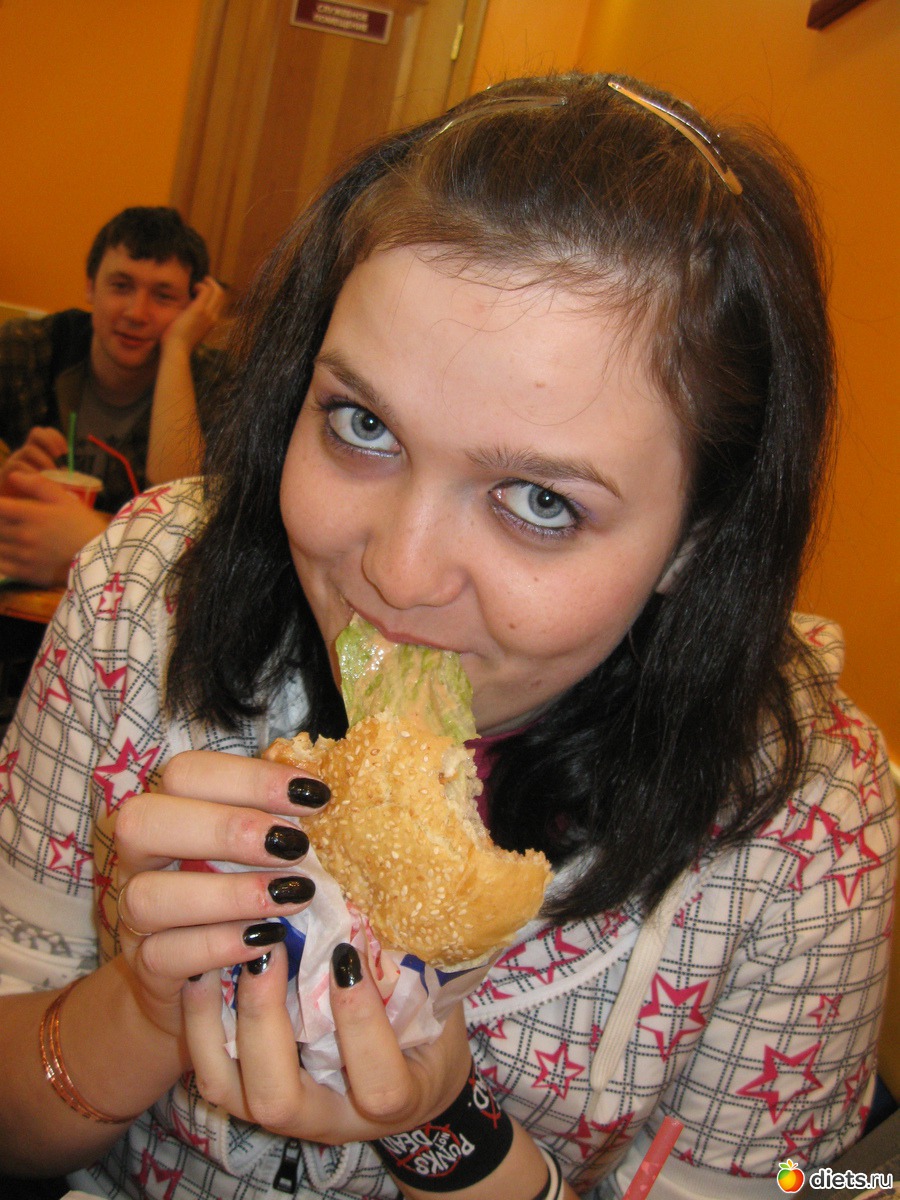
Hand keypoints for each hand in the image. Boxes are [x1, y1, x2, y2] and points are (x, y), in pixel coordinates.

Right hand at [0, 426, 67, 491]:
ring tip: (51, 474)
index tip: (65, 451)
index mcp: (36, 451)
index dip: (56, 437)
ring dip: (45, 461)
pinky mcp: (7, 471)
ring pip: (29, 450)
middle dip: (50, 441)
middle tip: (59, 455)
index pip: (45, 433)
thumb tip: (67, 469)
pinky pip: (18, 465)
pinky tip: (39, 481)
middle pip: (37, 432)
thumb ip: (56, 474)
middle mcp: (25, 452)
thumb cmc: (30, 492)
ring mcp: (15, 460)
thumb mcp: (48, 482)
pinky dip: (32, 472)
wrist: (8, 504)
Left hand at [0, 471, 109, 583]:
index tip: (2, 506)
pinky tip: (6, 552)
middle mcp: (23, 535)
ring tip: (8, 535)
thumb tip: (13, 475)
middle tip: (7, 519)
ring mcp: (24, 556)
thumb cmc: (83, 525)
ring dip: (0, 538)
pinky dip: (0, 558)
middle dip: (0, 521)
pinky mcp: (27, 573)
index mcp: (31, 515)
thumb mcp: (65, 499)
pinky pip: (1, 565)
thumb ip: (38, 485)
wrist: (100, 558)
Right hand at [112, 750, 324, 1041]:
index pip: (185, 774)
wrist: (197, 988)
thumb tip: (323, 796)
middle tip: (294, 844)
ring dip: (227, 893)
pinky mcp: (144, 970)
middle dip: (226, 828)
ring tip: (292, 896)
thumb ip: (276, 824)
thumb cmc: (238, 902)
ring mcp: (132, 917)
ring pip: (148, 896)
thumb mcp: (255, 858)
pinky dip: (219, 945)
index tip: (314, 795)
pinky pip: (163, 956)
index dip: (249, 777)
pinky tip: (268, 938)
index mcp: (168, 814)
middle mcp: (139, 860)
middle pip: (144, 821)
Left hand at [160, 275, 226, 355]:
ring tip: (196, 284)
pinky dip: (201, 285)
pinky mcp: (199, 309)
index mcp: (211, 323)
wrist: (177, 351)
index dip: (213, 294)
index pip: (219, 304)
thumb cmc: (178, 345)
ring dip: (208, 283)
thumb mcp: (189, 334)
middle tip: (203, 281)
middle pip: (222, 296)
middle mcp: (214, 318)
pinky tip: (192, 288)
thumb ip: (192, 325)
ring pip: (218, 291)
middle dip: (213, 285)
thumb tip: (186, 320)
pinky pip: (207, 290)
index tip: (201, 291)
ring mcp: (208, 314)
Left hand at [183, 940, 472, 1142]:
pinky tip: (202, 969)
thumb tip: (378, 904)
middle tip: (271, 946)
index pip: (378, 1085)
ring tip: (225, 952)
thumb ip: (414, 973)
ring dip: (219, 1018)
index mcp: (392, 1100)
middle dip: (268, 1017)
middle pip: (279, 1097)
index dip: (362, 1023)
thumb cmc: (429, 1035)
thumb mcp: (437, 1007)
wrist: (411, 1086)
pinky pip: (211, 1070)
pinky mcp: (249, 1096)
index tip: (348, 953)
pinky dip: (199, 1022)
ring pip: (231, 1088)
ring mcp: (282, 1114)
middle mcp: (328, 1120)